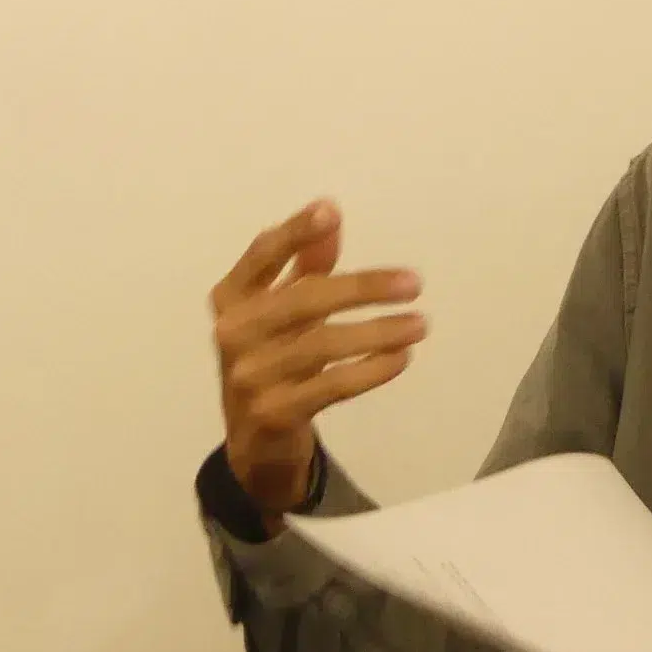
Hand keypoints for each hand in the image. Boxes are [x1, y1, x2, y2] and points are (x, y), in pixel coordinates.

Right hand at [210, 200, 426, 517]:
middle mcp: (233, 333)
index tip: (330, 211)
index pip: (262, 256)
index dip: (295, 233)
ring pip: (322, 345)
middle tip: (414, 283)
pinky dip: (370, 370)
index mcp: (231, 298)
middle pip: (303, 300)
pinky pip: (331, 386)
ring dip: (378, 332)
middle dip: (362, 288)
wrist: (255, 441)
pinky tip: (401, 358)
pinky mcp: (273, 412)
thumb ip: (304, 267)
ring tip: (419, 325)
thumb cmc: (273, 359)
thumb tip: (332, 219)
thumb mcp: (282, 311)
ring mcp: (249, 376)